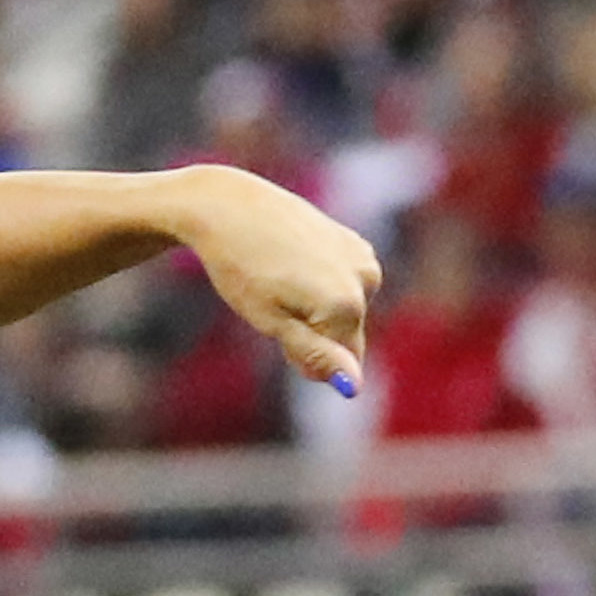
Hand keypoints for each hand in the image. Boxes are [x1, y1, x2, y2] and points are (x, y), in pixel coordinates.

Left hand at [170, 166, 380, 396]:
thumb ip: (316, 355)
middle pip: (346, 337)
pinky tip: (294, 263)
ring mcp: (364, 259)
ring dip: (318, 310)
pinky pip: (346, 285)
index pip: (341, 363)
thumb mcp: (273, 322)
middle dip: (314, 334)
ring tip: (281, 280)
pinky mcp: (357, 243)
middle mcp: (365, 280)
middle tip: (273, 304)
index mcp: (347, 305)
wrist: (229, 208)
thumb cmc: (242, 269)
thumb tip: (354, 387)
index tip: (277, 332)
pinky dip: (323, 285)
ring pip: (347, 311)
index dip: (304, 358)